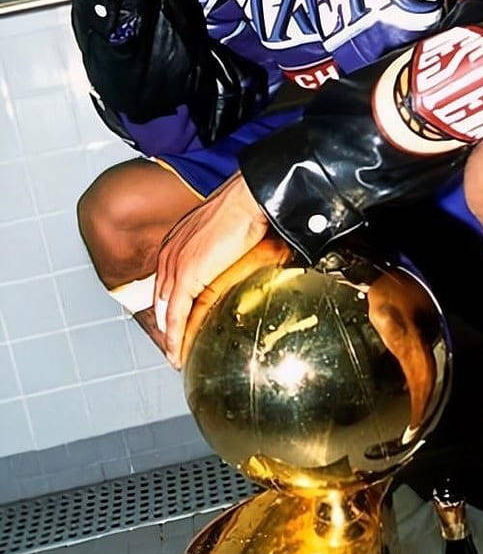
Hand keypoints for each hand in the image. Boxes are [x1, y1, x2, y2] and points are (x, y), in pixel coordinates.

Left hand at [154, 171, 273, 368]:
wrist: (249, 197)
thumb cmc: (244, 205)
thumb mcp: (226, 228)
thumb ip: (223, 246)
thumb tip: (239, 257)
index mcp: (177, 241)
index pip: (167, 282)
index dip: (170, 305)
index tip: (175, 322)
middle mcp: (170, 254)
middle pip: (162, 299)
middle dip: (167, 324)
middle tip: (174, 346)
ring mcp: (176, 266)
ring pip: (167, 311)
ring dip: (171, 336)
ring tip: (176, 356)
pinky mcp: (187, 277)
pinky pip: (177, 315)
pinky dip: (176, 338)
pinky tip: (177, 353)